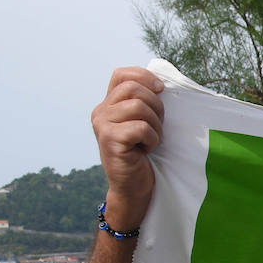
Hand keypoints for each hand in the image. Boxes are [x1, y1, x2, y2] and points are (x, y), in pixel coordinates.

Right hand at [91, 66, 164, 229]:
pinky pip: (141, 127)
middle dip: (156, 106)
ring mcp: (102, 125)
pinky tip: (146, 150)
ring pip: (139, 107)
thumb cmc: (143, 156)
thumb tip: (162, 84)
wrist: (133, 188)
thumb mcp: (143, 123)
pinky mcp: (109, 139)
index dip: (144, 76)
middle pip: (135, 89)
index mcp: (108, 104)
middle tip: (157, 127)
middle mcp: (101, 111)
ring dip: (155, 125)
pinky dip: (152, 138)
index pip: (122, 74)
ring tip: (151, 140)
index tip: (161, 90)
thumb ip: (144, 103)